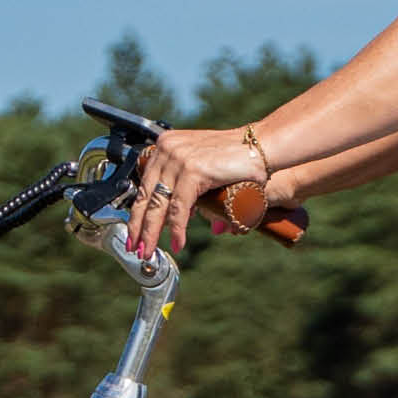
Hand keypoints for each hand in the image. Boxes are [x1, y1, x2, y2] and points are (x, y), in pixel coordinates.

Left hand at [125, 125, 273, 254]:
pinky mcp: (192, 170)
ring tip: (148, 251)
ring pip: (159, 204)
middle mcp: (168, 149)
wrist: (261, 146)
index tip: (135, 232)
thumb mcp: (205, 169)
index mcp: (167, 146)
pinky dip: (177, 228)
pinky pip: (178, 207)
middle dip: (139, 226)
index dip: (138, 211)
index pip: (145, 184)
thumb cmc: (239, 158)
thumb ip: (192, 188)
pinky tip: (178, 243)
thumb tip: (191, 215)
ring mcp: (178, 159)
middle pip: (146, 195)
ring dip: (152, 232)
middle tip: (136, 247)